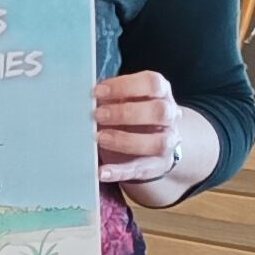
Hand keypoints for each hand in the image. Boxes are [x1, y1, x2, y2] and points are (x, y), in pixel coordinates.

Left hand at [97, 72, 211, 201]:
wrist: (152, 141)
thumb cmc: (131, 114)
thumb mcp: (123, 100)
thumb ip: (110, 97)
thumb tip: (84, 99)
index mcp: (161, 93)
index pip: (152, 84)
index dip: (126, 86)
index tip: (98, 91)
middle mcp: (169, 116)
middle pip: (160, 112)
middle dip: (127, 113)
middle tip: (98, 115)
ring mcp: (167, 142)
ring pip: (158, 142)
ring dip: (126, 141)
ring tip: (100, 138)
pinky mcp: (158, 165)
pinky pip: (142, 169)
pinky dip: (120, 171)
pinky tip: (102, 171)